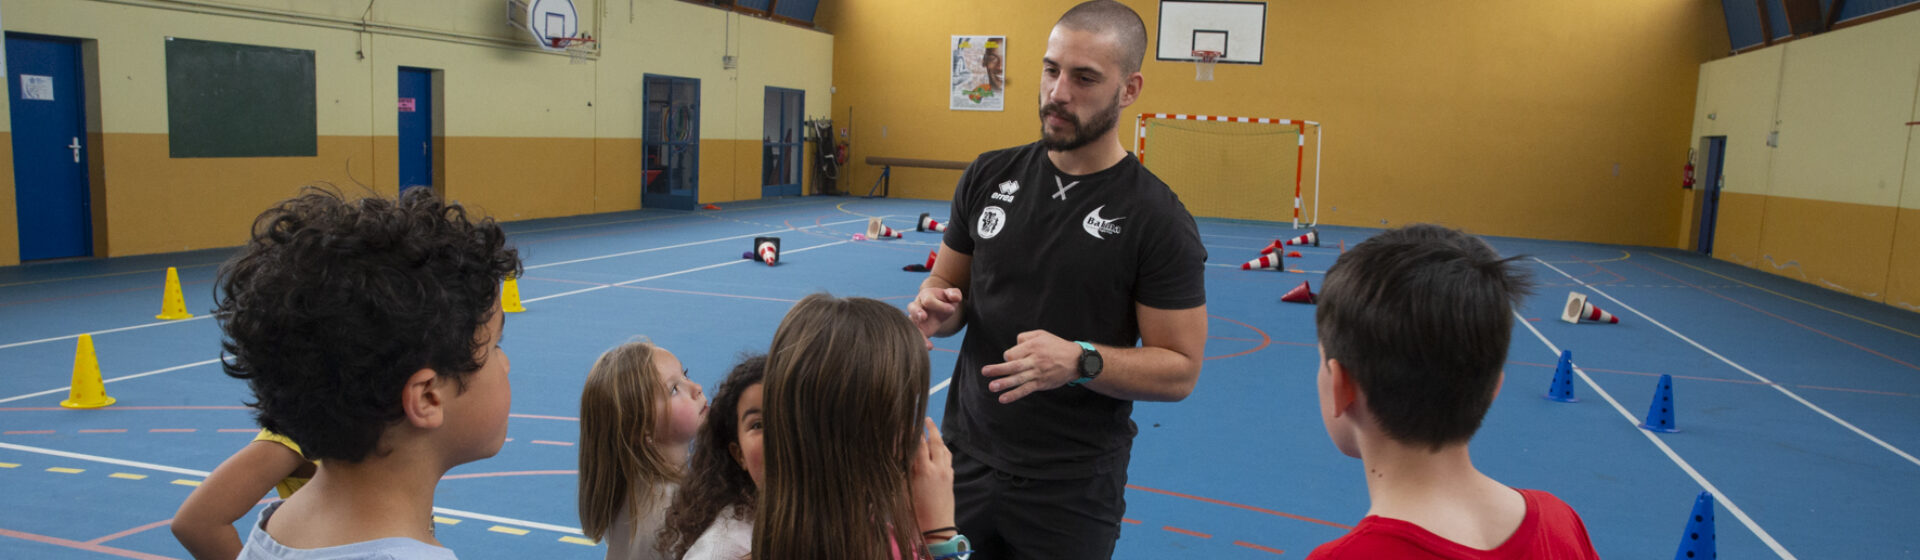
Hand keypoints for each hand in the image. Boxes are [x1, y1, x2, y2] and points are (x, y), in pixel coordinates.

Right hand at [908, 287, 963, 346]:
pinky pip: (917, 335)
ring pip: (912, 324)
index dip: (940, 305)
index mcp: (925, 295)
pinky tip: (929, 347)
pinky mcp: (918, 330)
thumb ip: (954, 294)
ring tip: (927, 343)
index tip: (951, 309)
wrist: (940, 308)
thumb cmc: (945, 300)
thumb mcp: (951, 295)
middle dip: (917, 312)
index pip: (928, 300)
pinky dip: (922, 342)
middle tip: (923, 317)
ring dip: (918, 332)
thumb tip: (955, 297)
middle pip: (912, 307)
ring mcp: (916, 319)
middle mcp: (917, 306)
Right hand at [909, 417, 954, 534]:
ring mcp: (946, 473)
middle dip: (930, 428)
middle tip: (925, 418)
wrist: (937, 528)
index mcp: (923, 470)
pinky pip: (948, 458)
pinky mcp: (950, 478)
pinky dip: (943, 450)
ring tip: (932, 430)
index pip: (918, 443)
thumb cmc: (916, 512)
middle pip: (935, 441)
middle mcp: (937, 468)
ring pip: (944, 449)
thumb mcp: (903, 490)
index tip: (907, 422)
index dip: (912, 431)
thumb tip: (897, 454)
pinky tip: (939, 450)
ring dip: (938, 438)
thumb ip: (902, 470)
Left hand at [980, 330, 1079, 403]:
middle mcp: (1035, 360)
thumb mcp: (1041, 334)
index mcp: (1033, 347)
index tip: (1009, 358)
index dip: (1008, 356)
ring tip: (992, 387)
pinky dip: (1014, 395)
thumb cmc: (1056, 346)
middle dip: (998, 369)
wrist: (1075, 360)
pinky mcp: (1041, 384)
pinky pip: (1025, 390)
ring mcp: (1038, 373)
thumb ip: (1024, 337)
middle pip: (1013, 365)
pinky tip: (1003, 399)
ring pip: (1018, 379)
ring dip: (1004, 383)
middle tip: (985, 372)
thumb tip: (1012, 346)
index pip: (1013, 353)